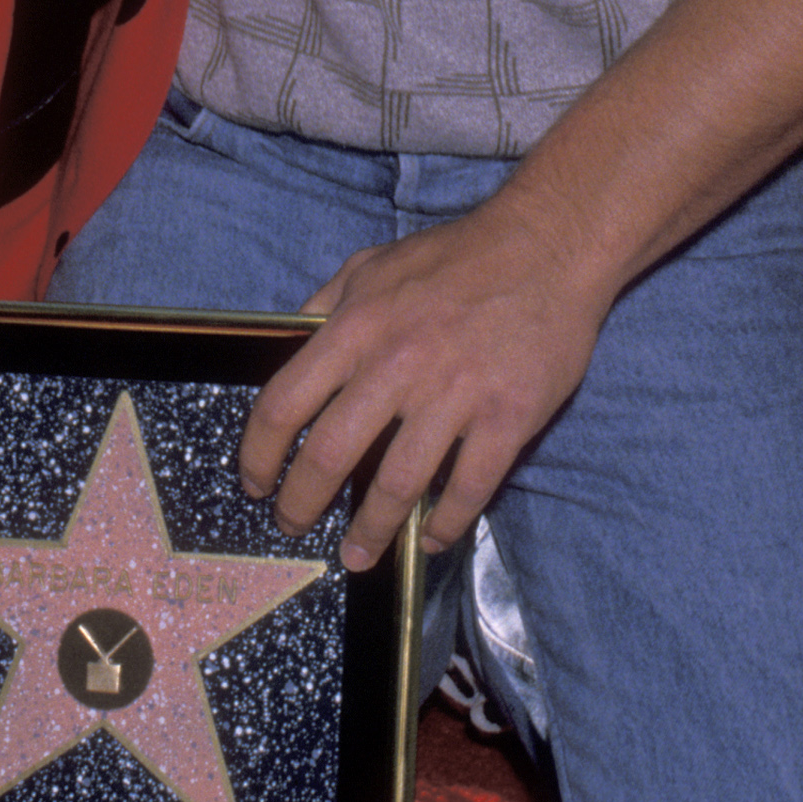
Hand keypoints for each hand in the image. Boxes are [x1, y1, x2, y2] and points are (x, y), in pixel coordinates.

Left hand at [239, 184, 611, 571]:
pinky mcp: (507, 418)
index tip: (255, 481)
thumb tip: (288, 344)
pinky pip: (468, 488)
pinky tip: (432, 538)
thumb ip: (326, 305)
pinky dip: (445, 523)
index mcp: (356, 327)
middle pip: (330, 455)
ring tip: (356, 555)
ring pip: (396, 485)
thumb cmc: (455, 257)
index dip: (259, 453)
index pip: (284, 403)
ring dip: (371, 531)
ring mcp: (455, 395)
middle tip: (293, 525)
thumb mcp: (371, 265)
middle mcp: (397, 364)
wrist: (547, 246)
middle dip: (302, 503)